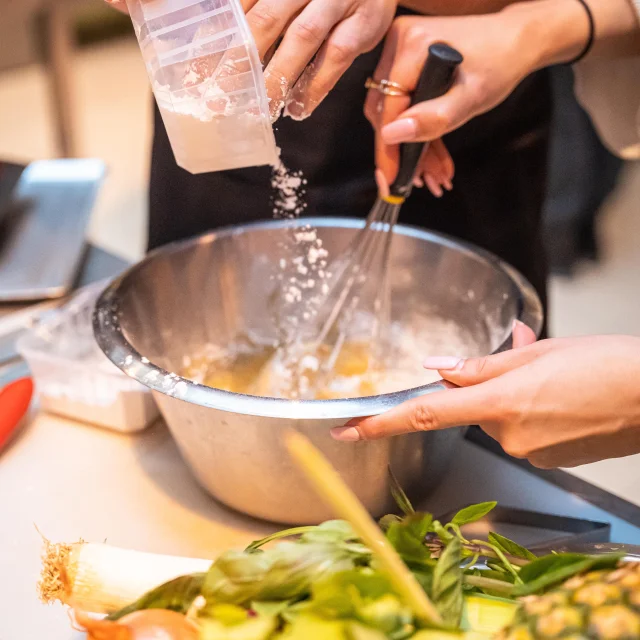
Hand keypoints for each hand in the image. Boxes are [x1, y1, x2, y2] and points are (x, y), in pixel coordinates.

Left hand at [104, 0, 396, 120]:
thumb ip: (221, 7)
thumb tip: (121, 3)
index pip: (233, 1)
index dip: (209, 32)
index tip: (186, 67)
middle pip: (262, 20)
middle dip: (235, 62)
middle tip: (215, 98)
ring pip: (301, 39)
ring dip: (276, 78)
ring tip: (256, 111)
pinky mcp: (364, 22)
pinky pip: (337, 58)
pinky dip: (315, 87)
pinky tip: (296, 110)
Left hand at [331, 332, 639, 468]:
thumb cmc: (607, 365)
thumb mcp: (538, 353)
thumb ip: (481, 366)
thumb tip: (440, 370)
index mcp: (498, 403)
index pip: (423, 414)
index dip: (379, 422)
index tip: (346, 430)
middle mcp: (508, 435)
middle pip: (473, 409)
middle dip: (489, 388)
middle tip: (530, 365)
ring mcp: (530, 452)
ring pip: (501, 419)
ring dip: (516, 399)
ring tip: (558, 381)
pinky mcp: (549, 462)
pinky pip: (524, 433)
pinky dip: (534, 415)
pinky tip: (564, 400)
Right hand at [365, 9, 552, 185]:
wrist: (515, 43)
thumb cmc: (500, 62)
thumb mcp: (470, 97)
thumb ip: (433, 118)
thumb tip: (392, 134)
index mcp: (411, 46)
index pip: (387, 108)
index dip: (388, 148)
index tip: (391, 180)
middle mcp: (399, 44)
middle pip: (386, 112)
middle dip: (406, 151)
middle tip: (425, 181)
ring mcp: (399, 53)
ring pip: (393, 114)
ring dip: (413, 147)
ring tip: (435, 174)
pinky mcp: (404, 64)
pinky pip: (402, 105)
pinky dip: (418, 132)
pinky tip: (432, 156)